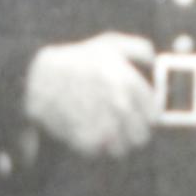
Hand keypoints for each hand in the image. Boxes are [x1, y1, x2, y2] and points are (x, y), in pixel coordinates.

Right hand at [24, 32, 155, 158]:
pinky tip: (92, 131)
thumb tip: (154, 61)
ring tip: (111, 131)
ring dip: (118, 143)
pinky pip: (99, 152)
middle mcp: (117, 103)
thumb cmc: (79, 58)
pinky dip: (97, 146)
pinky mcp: (81, 138)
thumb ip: (138, 48)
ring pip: (122, 149)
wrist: (41, 76)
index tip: (146, 114)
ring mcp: (100, 123)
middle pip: (141, 136)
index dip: (151, 115)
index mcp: (127, 81)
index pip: (153, 113)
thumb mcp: (109, 43)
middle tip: (129, 126)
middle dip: (136, 132)